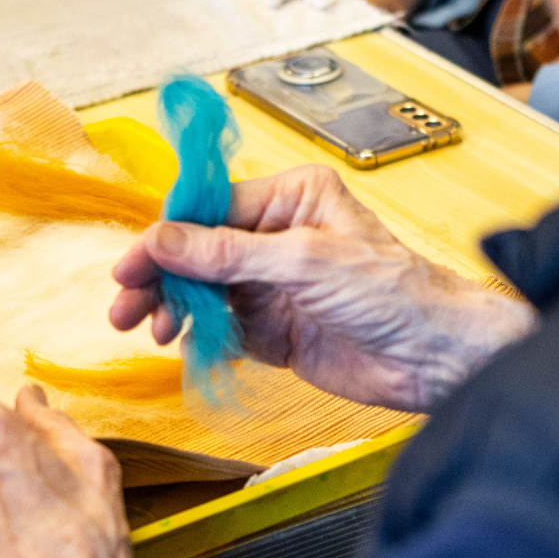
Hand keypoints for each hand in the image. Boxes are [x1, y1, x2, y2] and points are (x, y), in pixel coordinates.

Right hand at [110, 165, 537, 411]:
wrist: (435, 358)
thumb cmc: (391, 292)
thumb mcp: (303, 263)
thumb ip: (226, 254)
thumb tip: (160, 240)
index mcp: (291, 199)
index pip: (209, 211)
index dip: (166, 238)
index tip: (131, 267)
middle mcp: (277, 237)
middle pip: (198, 254)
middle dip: (160, 279)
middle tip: (124, 307)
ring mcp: (273, 286)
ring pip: (203, 293)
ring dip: (172, 310)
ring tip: (149, 330)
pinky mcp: (274, 331)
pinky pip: (220, 328)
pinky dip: (196, 336)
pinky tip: (180, 344)